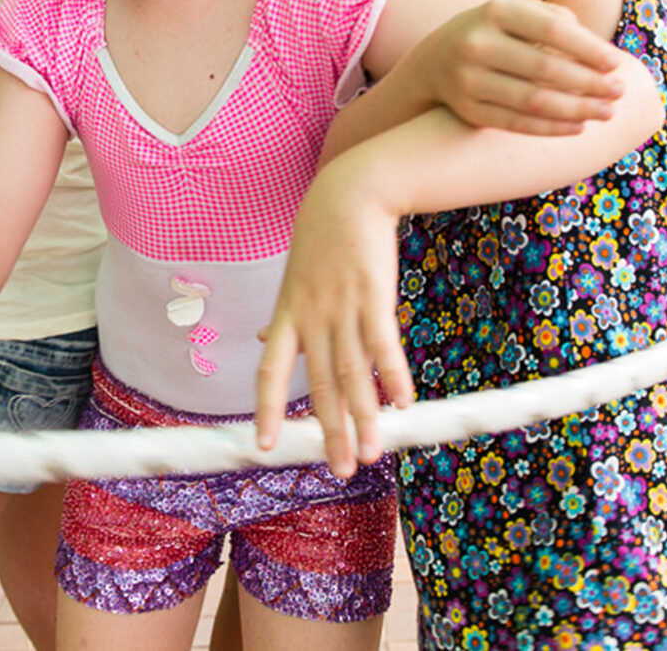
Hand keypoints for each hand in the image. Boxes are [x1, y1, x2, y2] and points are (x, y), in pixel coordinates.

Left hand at [255, 163, 411, 477]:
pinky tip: (403, 404)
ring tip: (372, 452)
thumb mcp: (293, 281)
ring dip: (364, 417)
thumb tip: (263, 339)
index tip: (264, 446)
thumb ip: (284, 318)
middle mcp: (311, 319)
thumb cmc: (321, 241)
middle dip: (331, 431)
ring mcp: (341, 308)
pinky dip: (392, 376)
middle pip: (319, 385)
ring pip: (352, 374)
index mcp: (288, 317)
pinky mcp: (373, 296)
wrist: (347, 197)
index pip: (268, 373)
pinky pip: (382, 345)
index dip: (266, 410)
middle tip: (340, 470)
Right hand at [422, 0, 624, 134]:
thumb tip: (598, 51)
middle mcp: (478, 43)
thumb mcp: (516, 13)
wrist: (433, 61)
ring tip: (607, 112)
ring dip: (577, 109)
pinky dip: (551, 128)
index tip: (617, 64)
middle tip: (619, 92)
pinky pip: (516, 123)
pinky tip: (578, 126)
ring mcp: (468, 78)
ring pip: (533, 101)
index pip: (554, 31)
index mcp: (497, 10)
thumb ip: (555, 21)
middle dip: (589, 83)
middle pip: (546, 68)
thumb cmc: (494, 33)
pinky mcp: (467, 109)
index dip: (590, 49)